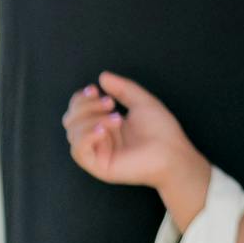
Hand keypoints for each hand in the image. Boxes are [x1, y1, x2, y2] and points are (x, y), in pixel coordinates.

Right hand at [65, 69, 209, 217]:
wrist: (173, 152)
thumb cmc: (161, 130)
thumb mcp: (142, 102)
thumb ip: (122, 89)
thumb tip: (102, 76)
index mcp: (105, 125)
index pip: (78, 111)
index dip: (80, 99)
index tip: (94, 89)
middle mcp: (98, 139)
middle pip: (71, 120)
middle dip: (85, 106)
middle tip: (109, 103)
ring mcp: (97, 153)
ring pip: (73, 133)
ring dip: (92, 119)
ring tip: (117, 118)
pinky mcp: (98, 166)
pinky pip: (78, 151)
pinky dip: (87, 136)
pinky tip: (103, 131)